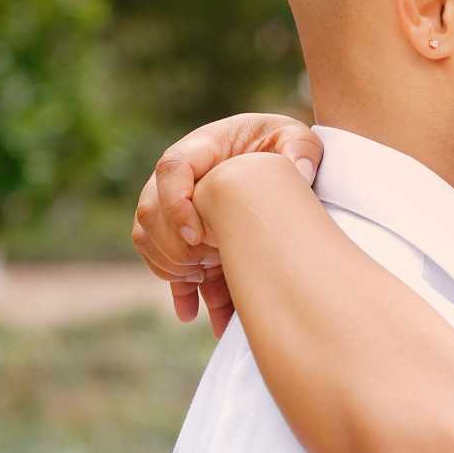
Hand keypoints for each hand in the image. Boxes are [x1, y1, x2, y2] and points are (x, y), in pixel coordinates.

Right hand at [131, 113, 322, 337]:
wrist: (276, 158)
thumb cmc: (284, 143)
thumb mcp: (297, 137)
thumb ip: (301, 148)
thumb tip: (300, 170)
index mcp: (203, 148)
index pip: (173, 168)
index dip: (176, 203)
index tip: (197, 236)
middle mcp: (182, 179)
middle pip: (152, 210)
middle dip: (173, 245)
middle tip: (203, 268)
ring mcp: (179, 209)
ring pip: (153, 241)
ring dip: (174, 270)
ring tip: (204, 291)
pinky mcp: (189, 237)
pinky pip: (171, 265)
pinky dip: (180, 292)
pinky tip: (194, 315)